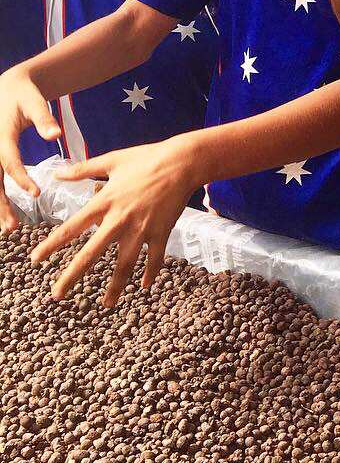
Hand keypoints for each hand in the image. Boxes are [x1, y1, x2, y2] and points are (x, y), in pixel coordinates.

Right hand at [0, 68, 55, 233]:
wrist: (7, 87)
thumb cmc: (23, 94)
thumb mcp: (35, 101)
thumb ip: (44, 119)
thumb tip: (56, 136)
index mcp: (1, 135)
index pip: (9, 161)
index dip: (21, 178)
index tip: (36, 193)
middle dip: (1, 204)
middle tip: (12, 227)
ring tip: (8, 228)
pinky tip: (3, 215)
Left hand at [29, 136, 199, 305]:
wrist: (182, 162)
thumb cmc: (146, 158)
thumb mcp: (112, 160)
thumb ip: (82, 169)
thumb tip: (56, 173)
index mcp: (105, 201)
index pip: (71, 227)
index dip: (51, 244)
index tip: (35, 260)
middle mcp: (120, 220)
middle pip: (91, 254)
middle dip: (72, 276)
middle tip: (56, 295)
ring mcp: (142, 228)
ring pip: (125, 265)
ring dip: (115, 287)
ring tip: (107, 304)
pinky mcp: (162, 232)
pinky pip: (155, 258)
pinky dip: (151, 273)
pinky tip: (146, 286)